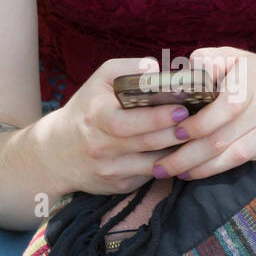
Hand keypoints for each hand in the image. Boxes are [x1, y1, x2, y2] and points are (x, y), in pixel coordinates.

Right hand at [44, 56, 195, 195]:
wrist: (57, 153)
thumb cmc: (87, 109)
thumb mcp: (99, 82)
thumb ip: (127, 70)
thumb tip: (156, 69)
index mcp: (95, 117)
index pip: (128, 122)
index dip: (158, 117)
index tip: (182, 109)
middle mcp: (100, 147)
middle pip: (147, 143)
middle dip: (176, 133)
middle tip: (198, 122)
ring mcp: (110, 170)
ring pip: (153, 164)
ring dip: (177, 151)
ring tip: (196, 137)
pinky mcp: (119, 186)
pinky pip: (150, 175)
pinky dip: (168, 165)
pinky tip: (181, 152)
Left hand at [152, 48, 255, 180]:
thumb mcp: (239, 59)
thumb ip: (208, 62)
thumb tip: (179, 77)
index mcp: (254, 81)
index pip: (222, 109)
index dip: (195, 125)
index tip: (173, 135)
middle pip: (223, 139)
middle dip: (187, 156)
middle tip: (161, 166)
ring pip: (236, 157)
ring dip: (203, 170)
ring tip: (178, 174)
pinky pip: (251, 163)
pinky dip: (224, 170)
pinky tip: (204, 173)